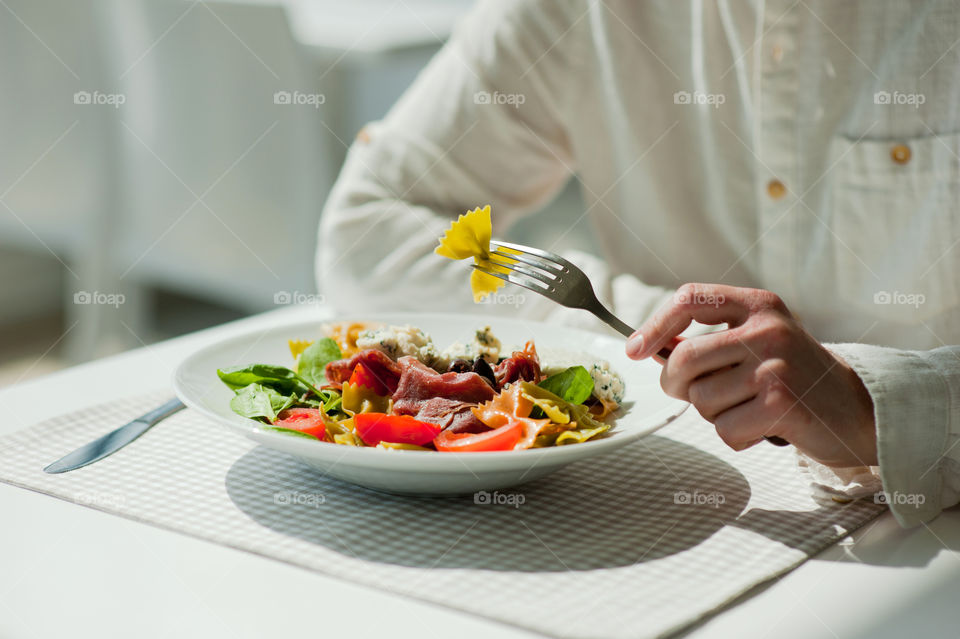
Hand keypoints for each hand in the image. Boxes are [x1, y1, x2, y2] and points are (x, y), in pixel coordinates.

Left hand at [626, 284, 877, 467]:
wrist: (859, 408)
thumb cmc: (793, 376)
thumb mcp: (757, 341)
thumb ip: (709, 340)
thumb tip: (646, 347)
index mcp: (758, 305)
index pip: (691, 298)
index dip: (654, 324)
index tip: (633, 349)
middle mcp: (767, 330)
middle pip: (685, 358)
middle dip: (675, 384)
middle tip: (690, 394)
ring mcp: (775, 366)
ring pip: (701, 400)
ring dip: (713, 414)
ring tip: (746, 407)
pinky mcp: (782, 404)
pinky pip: (724, 429)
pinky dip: (735, 436)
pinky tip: (762, 426)